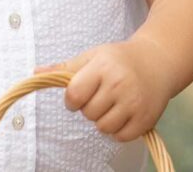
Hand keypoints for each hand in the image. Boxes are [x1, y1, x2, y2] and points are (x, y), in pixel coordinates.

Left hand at [33, 38, 175, 141]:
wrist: (157, 61)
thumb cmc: (118, 58)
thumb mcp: (92, 56)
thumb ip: (65, 67)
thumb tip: (36, 72)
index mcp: (102, 67)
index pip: (74, 94)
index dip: (71, 99)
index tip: (77, 94)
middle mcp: (119, 85)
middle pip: (88, 113)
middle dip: (88, 107)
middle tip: (99, 95)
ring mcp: (134, 103)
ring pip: (103, 128)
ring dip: (102, 119)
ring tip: (110, 103)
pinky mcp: (146, 120)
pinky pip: (120, 137)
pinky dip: (117, 130)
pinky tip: (121, 114)